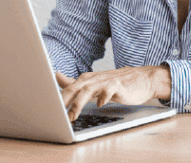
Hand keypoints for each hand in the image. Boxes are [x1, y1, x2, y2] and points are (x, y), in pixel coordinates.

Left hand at [55, 66, 170, 121]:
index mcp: (86, 79)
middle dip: (64, 101)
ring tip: (73, 114)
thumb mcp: (93, 83)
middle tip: (56, 114)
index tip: (48, 109)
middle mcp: (94, 79)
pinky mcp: (119, 85)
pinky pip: (109, 89)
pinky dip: (103, 96)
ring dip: (79, 102)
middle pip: (75, 88)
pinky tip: (100, 104)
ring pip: (88, 89)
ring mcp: (106, 81)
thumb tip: (56, 76)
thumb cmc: (116, 83)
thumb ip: (75, 82)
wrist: (142, 79)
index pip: (68, 88)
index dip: (57, 99)